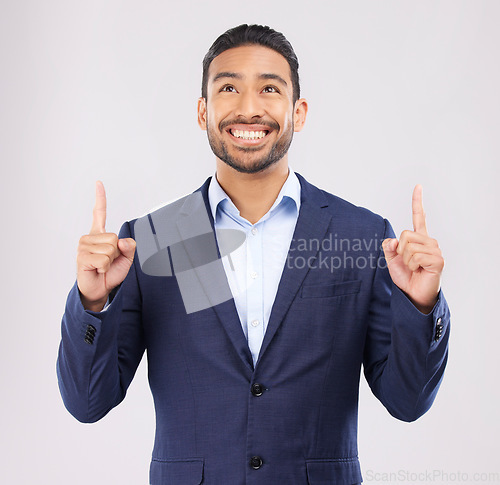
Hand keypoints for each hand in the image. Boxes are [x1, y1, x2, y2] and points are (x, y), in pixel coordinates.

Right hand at [76, 181, 135, 310]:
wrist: (100, 289)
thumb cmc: (110, 273)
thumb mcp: (126, 259)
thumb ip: (129, 247)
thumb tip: (123, 240)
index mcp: (99, 234)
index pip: (99, 213)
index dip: (100, 198)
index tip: (98, 183)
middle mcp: (89, 237)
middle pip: (114, 238)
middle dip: (116, 253)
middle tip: (108, 262)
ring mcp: (83, 246)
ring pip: (110, 248)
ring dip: (110, 261)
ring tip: (102, 266)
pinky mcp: (82, 257)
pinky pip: (104, 259)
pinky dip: (105, 267)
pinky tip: (97, 270)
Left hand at [382, 185, 443, 313]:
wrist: (412, 294)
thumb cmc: (405, 276)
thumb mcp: (391, 259)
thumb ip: (389, 247)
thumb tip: (393, 240)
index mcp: (418, 238)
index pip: (419, 216)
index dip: (417, 201)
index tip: (418, 186)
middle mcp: (429, 241)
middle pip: (405, 234)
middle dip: (400, 250)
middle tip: (407, 262)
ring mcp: (435, 250)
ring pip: (409, 246)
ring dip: (405, 260)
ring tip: (414, 267)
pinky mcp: (437, 260)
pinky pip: (415, 256)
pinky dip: (411, 265)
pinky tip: (419, 270)